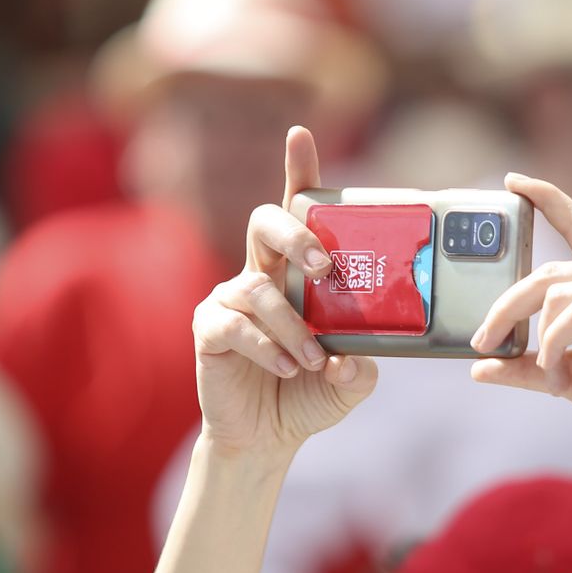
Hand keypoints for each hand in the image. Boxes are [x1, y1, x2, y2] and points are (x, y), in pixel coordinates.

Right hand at [192, 127, 376, 458]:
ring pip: (256, 287)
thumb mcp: (351, 380)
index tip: (300, 135)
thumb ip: (362, 366)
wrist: (267, 437)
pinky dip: (264, 345)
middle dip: (295, 234)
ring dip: (291, 323)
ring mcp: (229, 299)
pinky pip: (232, 323)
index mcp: (295, 272)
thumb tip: (357, 357)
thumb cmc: (310, 393)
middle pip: (264, 222)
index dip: (296, 169)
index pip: (295, 211)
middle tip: (323, 266)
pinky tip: (285, 367)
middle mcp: (259, 274)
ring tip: (312, 359)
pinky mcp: (209, 328)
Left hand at [471, 174, 571, 481]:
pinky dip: (554, 348)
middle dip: (507, 305)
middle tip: (483, 340)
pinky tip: (558, 379)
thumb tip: (480, 365)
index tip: (514, 183)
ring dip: (538, 340)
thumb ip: (530, 365)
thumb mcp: (570, 378)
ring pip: (558, 292)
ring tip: (549, 377)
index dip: (548, 201)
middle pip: (550, 271)